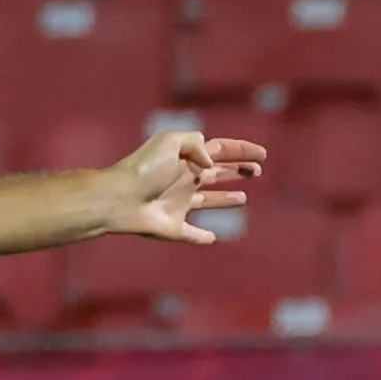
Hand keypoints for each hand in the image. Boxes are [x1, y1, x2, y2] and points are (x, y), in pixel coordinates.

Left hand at [102, 129, 266, 243]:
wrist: (118, 198)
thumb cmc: (143, 168)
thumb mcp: (170, 141)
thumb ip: (195, 143)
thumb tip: (210, 163)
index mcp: (186, 158)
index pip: (219, 150)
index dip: (241, 151)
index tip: (262, 154)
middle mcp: (183, 180)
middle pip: (216, 174)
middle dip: (237, 171)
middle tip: (257, 171)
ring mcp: (177, 204)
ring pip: (207, 201)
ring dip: (225, 199)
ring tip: (243, 198)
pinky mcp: (171, 227)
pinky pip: (190, 234)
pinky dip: (201, 236)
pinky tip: (211, 238)